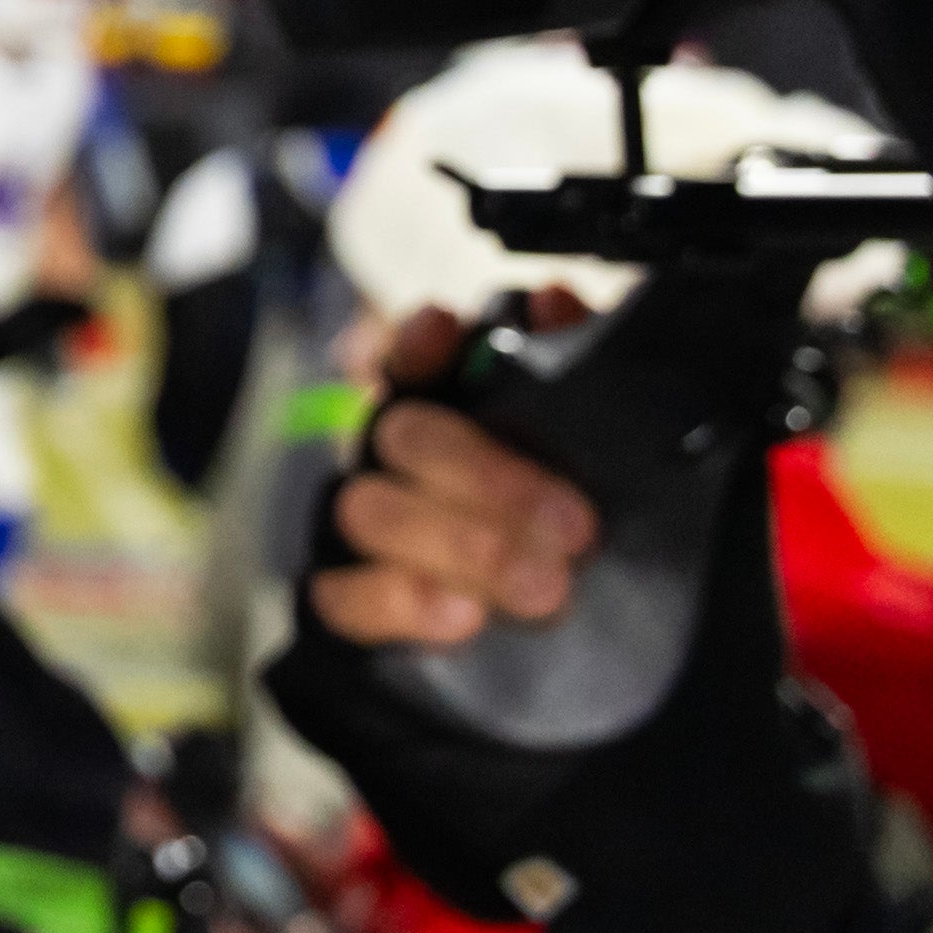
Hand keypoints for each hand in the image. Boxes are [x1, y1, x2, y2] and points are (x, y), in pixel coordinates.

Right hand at [306, 304, 600, 651]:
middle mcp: (390, 459)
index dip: (422, 342)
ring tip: (541, 587)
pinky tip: (461, 616)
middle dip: (488, 476)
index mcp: (446, 409)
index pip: (412, 354)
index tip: (449, 331)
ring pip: (369, 511)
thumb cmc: (566, 521)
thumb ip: (576, 363)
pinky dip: (398, 601)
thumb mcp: (593, 442)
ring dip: (457, 544)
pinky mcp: (346, 601)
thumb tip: (555, 302)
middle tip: (576, 526)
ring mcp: (362, 530)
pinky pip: (339, 595)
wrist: (555, 630)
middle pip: (404, 436)